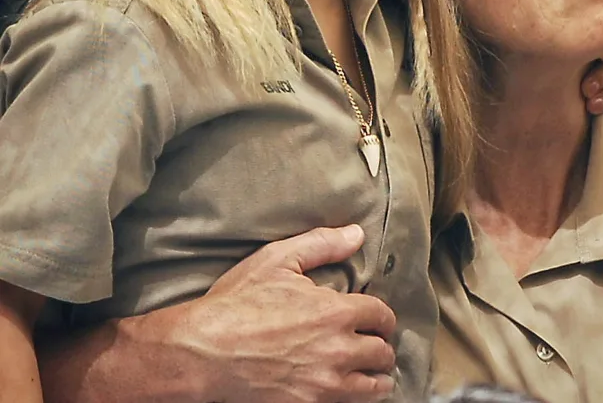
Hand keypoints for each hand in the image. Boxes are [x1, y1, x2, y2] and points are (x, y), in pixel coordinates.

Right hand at [164, 226, 396, 402]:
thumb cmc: (236, 303)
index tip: (379, 321)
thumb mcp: (277, 260)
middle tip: (378, 348)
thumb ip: (322, 244)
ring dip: (378, 379)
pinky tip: (350, 392)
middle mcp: (337, 350)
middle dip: (382, 348)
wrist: (201, 352)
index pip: (381, 316)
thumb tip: (357, 234)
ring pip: (372, 387)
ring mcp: (322, 384)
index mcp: (335, 312)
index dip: (383, 317)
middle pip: (381, 354)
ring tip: (377, 376)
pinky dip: (355, 399)